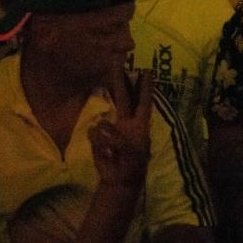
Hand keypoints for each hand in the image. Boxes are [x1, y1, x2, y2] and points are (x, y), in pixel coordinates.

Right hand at [89, 67, 151, 188]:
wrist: (119, 180)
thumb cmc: (132, 165)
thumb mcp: (132, 152)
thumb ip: (118, 138)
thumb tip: (101, 128)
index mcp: (139, 124)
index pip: (144, 102)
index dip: (145, 87)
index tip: (147, 70)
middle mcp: (126, 122)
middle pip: (124, 98)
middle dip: (120, 81)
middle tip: (117, 61)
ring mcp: (111, 128)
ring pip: (104, 120)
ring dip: (106, 136)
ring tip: (112, 152)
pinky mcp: (97, 138)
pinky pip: (94, 135)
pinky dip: (98, 144)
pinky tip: (105, 154)